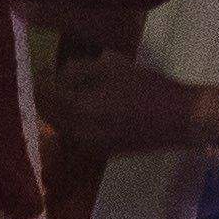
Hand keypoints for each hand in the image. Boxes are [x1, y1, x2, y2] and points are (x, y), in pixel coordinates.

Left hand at [40, 51, 218, 162]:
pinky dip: (73, 120)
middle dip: (44, 96)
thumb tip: (56, 74)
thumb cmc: (148, 88)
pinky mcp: (101, 151)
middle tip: (49, 78)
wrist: (180, 120)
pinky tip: (86, 106)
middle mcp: (79, 132)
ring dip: (58, 109)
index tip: (39, 67)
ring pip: (61, 126)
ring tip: (68, 90)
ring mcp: (89, 146)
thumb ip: (78, 69)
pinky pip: (76, 135)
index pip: (43, 96)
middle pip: (47, 114)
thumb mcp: (112, 67)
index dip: (37, 80)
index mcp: (79, 109)